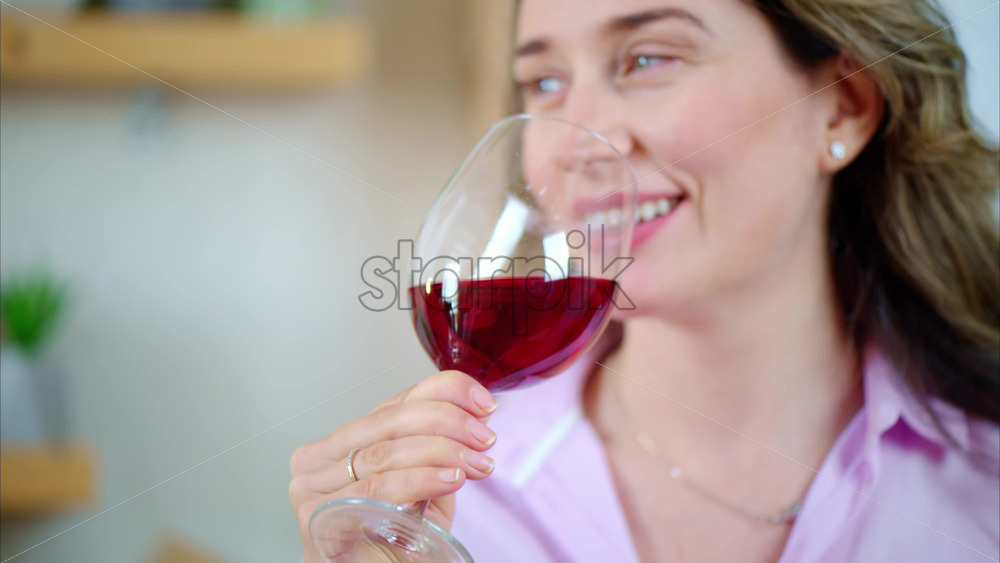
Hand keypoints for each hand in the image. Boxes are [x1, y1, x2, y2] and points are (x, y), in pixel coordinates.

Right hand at [289, 370, 497, 561]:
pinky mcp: (317, 514)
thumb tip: (478, 412)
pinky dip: (420, 480)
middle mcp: (321, 457)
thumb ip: (442, 447)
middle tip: (483, 437)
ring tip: (476, 462)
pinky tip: (451, 478)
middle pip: (390, 422)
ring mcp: (312, 485)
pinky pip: (376, 487)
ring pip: (385, 453)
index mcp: (345, 441)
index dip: (444, 392)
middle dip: (448, 423)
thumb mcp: (426, 484)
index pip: (396, 402)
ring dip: (441, 452)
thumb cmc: (393, 541)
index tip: (483, 403)